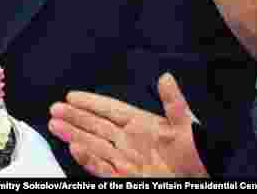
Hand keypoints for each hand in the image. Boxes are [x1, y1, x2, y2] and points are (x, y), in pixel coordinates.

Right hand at [47, 73, 207, 177]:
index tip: (71, 96)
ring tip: (55, 125)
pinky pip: (102, 167)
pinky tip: (75, 148)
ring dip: (74, 135)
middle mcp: (129, 140)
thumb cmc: (197, 154)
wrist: (201, 177)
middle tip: (55, 108)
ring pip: (93, 144)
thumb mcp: (187, 126)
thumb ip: (174, 103)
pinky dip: (87, 159)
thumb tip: (166, 78)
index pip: (110, 109)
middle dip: (75, 117)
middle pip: (96, 126)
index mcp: (142, 124)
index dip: (91, 102)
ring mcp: (125, 159)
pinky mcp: (125, 177)